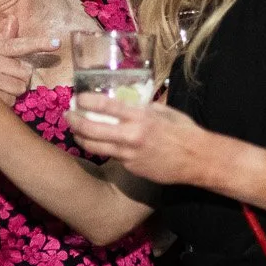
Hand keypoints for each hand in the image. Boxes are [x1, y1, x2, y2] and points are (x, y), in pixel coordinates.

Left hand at [66, 95, 205, 186]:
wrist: (197, 159)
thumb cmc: (184, 131)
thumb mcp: (163, 111)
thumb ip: (142, 107)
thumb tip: (127, 102)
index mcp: (140, 117)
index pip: (105, 106)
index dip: (86, 100)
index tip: (78, 97)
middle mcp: (131, 136)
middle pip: (91, 129)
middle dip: (74, 121)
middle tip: (68, 115)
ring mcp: (129, 155)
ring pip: (95, 146)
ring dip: (80, 137)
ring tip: (75, 130)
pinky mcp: (131, 168)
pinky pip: (111, 156)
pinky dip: (102, 148)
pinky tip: (99, 143)